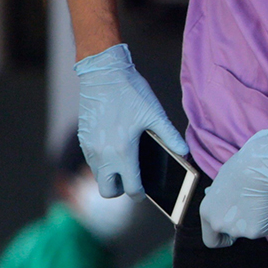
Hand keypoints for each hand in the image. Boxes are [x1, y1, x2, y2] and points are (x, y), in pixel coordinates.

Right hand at [75, 44, 186, 197]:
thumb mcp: (155, 114)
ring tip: (126, 162)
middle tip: (133, 179)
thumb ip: (171, 136)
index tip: (145, 191)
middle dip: (120, 190)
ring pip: (98, 176)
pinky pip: (91, 161)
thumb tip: (185, 153)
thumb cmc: (130, 92)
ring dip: (110, 175)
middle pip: (108, 190)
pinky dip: (102, 162)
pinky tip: (115, 148)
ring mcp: (89, 148)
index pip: (130, 188)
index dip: (140, 193)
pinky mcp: (83, 139)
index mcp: (122, 151)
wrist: (102, 73)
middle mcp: (102, 154)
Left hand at [200, 129, 267, 247]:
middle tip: (251, 213)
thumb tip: (226, 204)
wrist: (260, 167)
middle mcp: (219, 224)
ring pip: (250, 231)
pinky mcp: (257, 230)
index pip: (210, 238)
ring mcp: (238, 229)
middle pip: (231, 235)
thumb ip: (221, 202)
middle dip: (242, 227)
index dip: (222, 236)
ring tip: (261, 203)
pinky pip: (267, 229)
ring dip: (256, 221)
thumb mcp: (221, 185)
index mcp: (207, 213)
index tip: (230, 234)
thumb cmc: (242, 168)